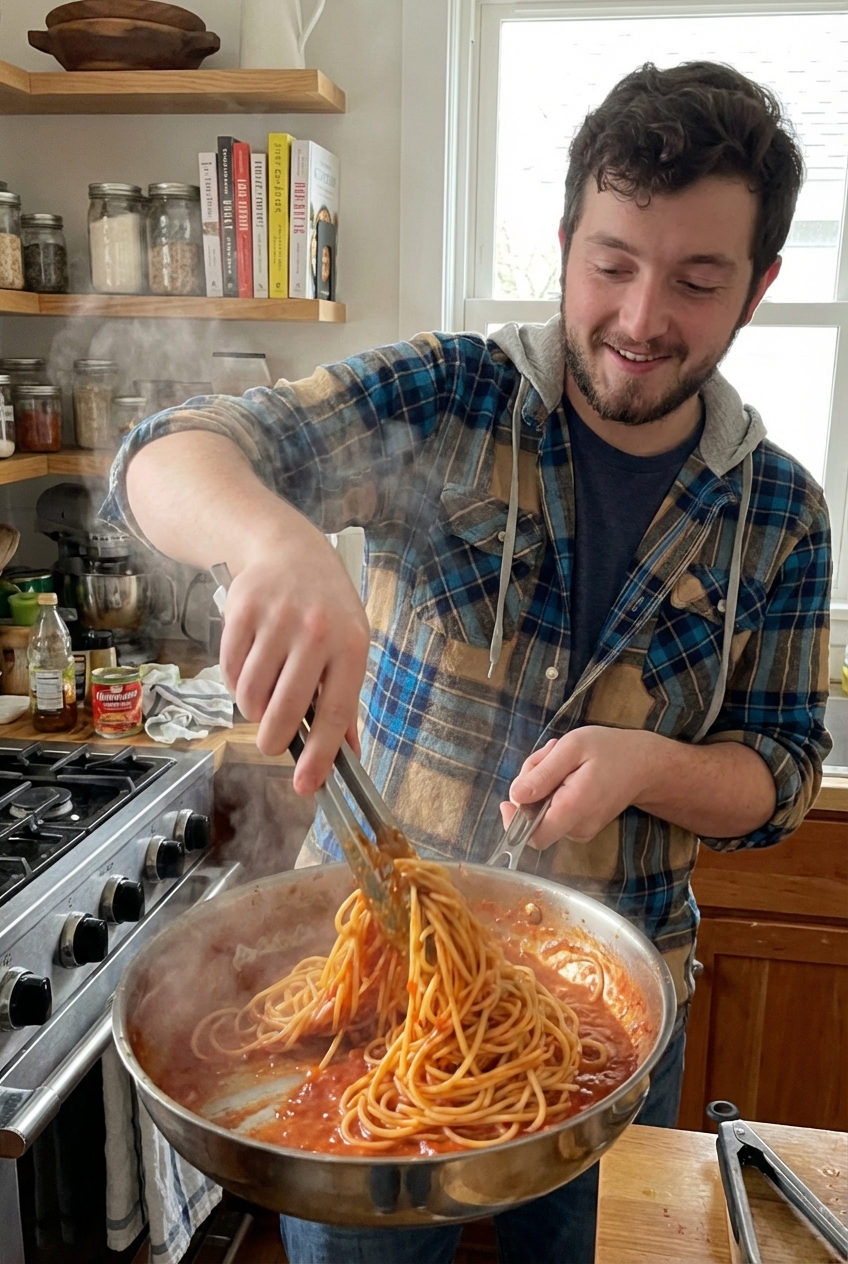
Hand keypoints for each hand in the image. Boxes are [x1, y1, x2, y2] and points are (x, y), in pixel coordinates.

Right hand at [219, 520, 370, 794]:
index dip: (320, 755)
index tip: (305, 785)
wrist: (287, 549)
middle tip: (273, 742)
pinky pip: (229, 671)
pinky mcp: (240, 612)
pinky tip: (249, 668)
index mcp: (350, 646)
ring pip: (251, 695)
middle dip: (274, 739)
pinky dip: (235, 683)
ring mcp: (275, 620)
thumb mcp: (349, 645)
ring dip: (253, 709)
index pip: (335, 712)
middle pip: (284, 710)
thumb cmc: (326, 606)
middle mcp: (315, 632)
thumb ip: (344, 700)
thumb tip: (345, 754)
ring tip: (264, 693)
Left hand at [500, 727, 657, 849]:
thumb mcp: (572, 748)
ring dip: (542, 784)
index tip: (509, 799)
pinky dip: (553, 790)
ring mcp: (581, 831)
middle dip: (531, 786)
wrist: (644, 765)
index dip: (514, 821)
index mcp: (573, 809)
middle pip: (533, 819)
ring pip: (542, 813)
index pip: (533, 836)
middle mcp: (577, 828)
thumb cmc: (609, 751)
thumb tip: (515, 795)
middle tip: (548, 755)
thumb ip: (543, 773)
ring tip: (561, 758)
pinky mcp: (581, 827)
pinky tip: (567, 770)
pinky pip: (554, 812)